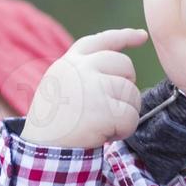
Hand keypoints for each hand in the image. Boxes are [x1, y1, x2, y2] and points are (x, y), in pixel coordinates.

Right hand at [22, 28, 148, 148]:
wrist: (43, 149)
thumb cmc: (55, 122)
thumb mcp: (61, 86)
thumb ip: (84, 72)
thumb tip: (120, 61)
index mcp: (70, 63)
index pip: (101, 41)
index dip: (124, 37)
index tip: (143, 36)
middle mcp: (81, 69)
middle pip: (126, 66)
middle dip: (126, 87)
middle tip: (109, 108)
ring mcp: (93, 88)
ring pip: (132, 93)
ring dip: (124, 113)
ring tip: (102, 124)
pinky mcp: (104, 111)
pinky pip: (132, 117)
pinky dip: (124, 130)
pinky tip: (105, 134)